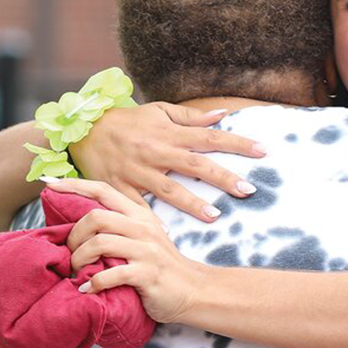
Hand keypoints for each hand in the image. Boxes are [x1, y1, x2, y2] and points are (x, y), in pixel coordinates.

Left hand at [51, 178, 203, 323]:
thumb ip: (119, 227)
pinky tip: (87, 290)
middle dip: (74, 236)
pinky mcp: (147, 274)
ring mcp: (146, 250)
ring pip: (99, 243)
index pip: (103, 190)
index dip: (74, 185)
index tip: (48, 184)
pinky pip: (110, 275)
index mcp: (139, 214)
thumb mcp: (143, 238)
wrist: (193, 291)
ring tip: (75, 272)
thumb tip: (82, 222)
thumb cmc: (160, 266)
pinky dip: (92, 283)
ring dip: (79, 259)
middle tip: (69, 254)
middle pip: (96, 217)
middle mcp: (142, 227)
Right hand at [69, 102, 265, 221]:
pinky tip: (166, 236)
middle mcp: (156, 152)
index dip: (237, 143)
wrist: (84, 130)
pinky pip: (136, 207)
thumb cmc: (128, 121)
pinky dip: (149, 221)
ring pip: (168, 189)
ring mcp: (137, 171)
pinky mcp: (120, 188)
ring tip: (215, 216)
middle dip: (223, 177)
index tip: (263, 151)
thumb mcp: (159, 111)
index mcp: (169, 133)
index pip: (210, 137)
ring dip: (192, 203)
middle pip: (195, 165)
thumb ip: (191, 117)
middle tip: (248, 189)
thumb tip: (223, 114)